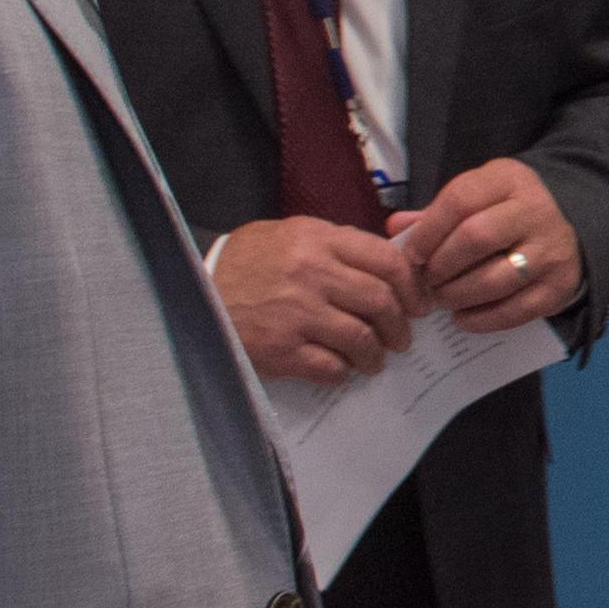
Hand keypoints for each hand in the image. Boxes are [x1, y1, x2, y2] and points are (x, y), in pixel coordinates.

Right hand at [214, 217, 417, 381]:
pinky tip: (342, 371)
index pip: (386, 260)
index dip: (411, 286)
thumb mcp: (288, 234)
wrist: (191, 293)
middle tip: (401, 338)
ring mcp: (296, 314)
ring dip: (376, 354)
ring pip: (361, 338)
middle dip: (400, 325)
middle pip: (380, 301)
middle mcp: (311, 273)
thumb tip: (386, 262)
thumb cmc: (245, 262)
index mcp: (317, 239)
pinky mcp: (280, 350)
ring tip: (375, 360)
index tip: (417, 304)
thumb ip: (335, 243)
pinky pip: (331, 367)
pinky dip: (344, 373)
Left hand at [396, 157, 578, 333]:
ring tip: (443, 299)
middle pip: (477, 238)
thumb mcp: (476, 198)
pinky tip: (463, 318)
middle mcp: (536, 210)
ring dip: (459, 295)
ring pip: (497, 278)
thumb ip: (435, 214)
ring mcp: (552, 249)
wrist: (568, 226)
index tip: (412, 255)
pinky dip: (483, 319)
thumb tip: (394, 228)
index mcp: (508, 180)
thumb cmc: (505, 212)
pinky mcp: (560, 285)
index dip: (428, 232)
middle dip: (442, 265)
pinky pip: (517, 310)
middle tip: (427, 281)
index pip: (460, 200)